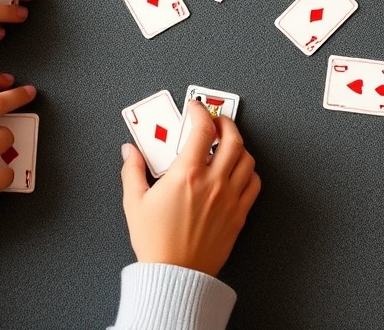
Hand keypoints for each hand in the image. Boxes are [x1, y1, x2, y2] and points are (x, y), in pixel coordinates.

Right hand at [120, 101, 260, 276]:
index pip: (202, 129)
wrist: (174, 274)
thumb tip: (130, 151)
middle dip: (225, 122)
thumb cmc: (155, 242)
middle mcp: (213, 183)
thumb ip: (133, 170)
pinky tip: (237, 171)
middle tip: (216, 120)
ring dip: (238, 145)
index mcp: (187, 175)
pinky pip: (254, 184)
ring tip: (227, 144)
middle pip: (233, 139)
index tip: (195, 108)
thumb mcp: (134, 202)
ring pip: (247, 159)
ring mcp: (229, 198)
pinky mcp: (239, 215)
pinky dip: (249, 171)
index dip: (200, 111)